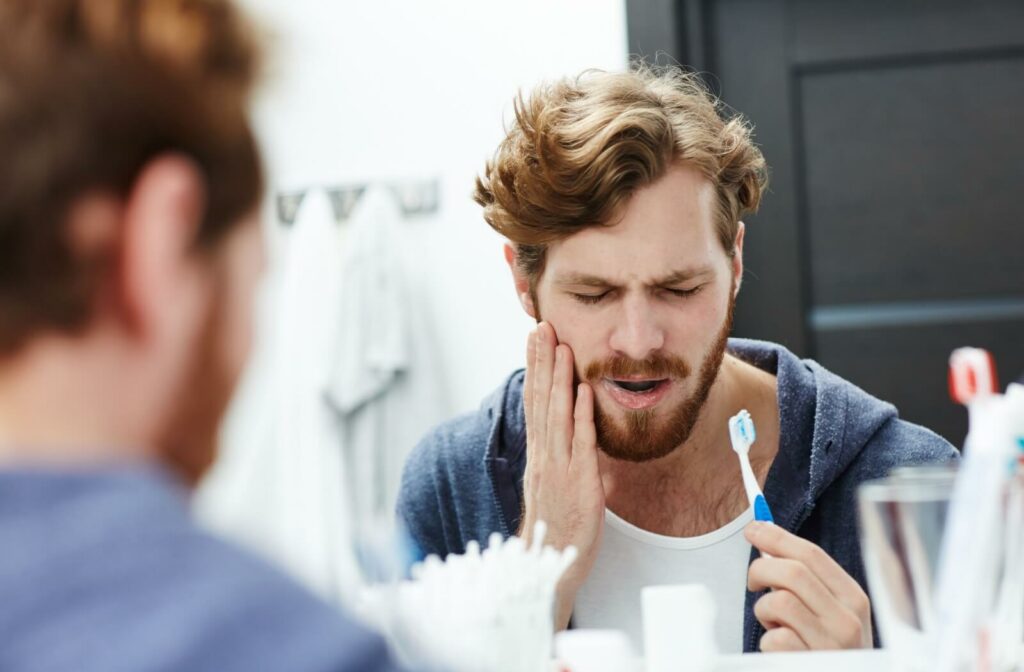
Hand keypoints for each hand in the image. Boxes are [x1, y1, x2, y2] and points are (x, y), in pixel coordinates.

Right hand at [519, 322, 604, 629]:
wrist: (549, 565)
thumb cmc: (556, 528)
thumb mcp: (554, 485)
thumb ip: (560, 456)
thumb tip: (570, 433)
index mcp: (538, 454)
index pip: (534, 402)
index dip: (534, 369)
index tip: (535, 340)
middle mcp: (544, 455)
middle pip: (540, 400)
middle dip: (541, 361)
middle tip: (541, 327)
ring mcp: (559, 467)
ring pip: (556, 414)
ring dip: (559, 378)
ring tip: (560, 346)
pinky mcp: (579, 482)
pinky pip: (580, 443)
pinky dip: (581, 415)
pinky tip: (582, 390)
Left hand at [746, 522, 872, 651]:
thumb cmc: (827, 648)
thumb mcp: (828, 613)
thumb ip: (805, 581)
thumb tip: (766, 537)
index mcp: (854, 599)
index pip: (812, 554)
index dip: (777, 537)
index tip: (753, 529)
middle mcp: (848, 620)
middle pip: (792, 571)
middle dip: (761, 569)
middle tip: (753, 581)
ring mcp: (832, 645)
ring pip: (779, 601)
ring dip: (764, 610)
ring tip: (773, 623)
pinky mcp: (811, 664)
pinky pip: (775, 638)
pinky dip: (768, 641)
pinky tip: (779, 649)